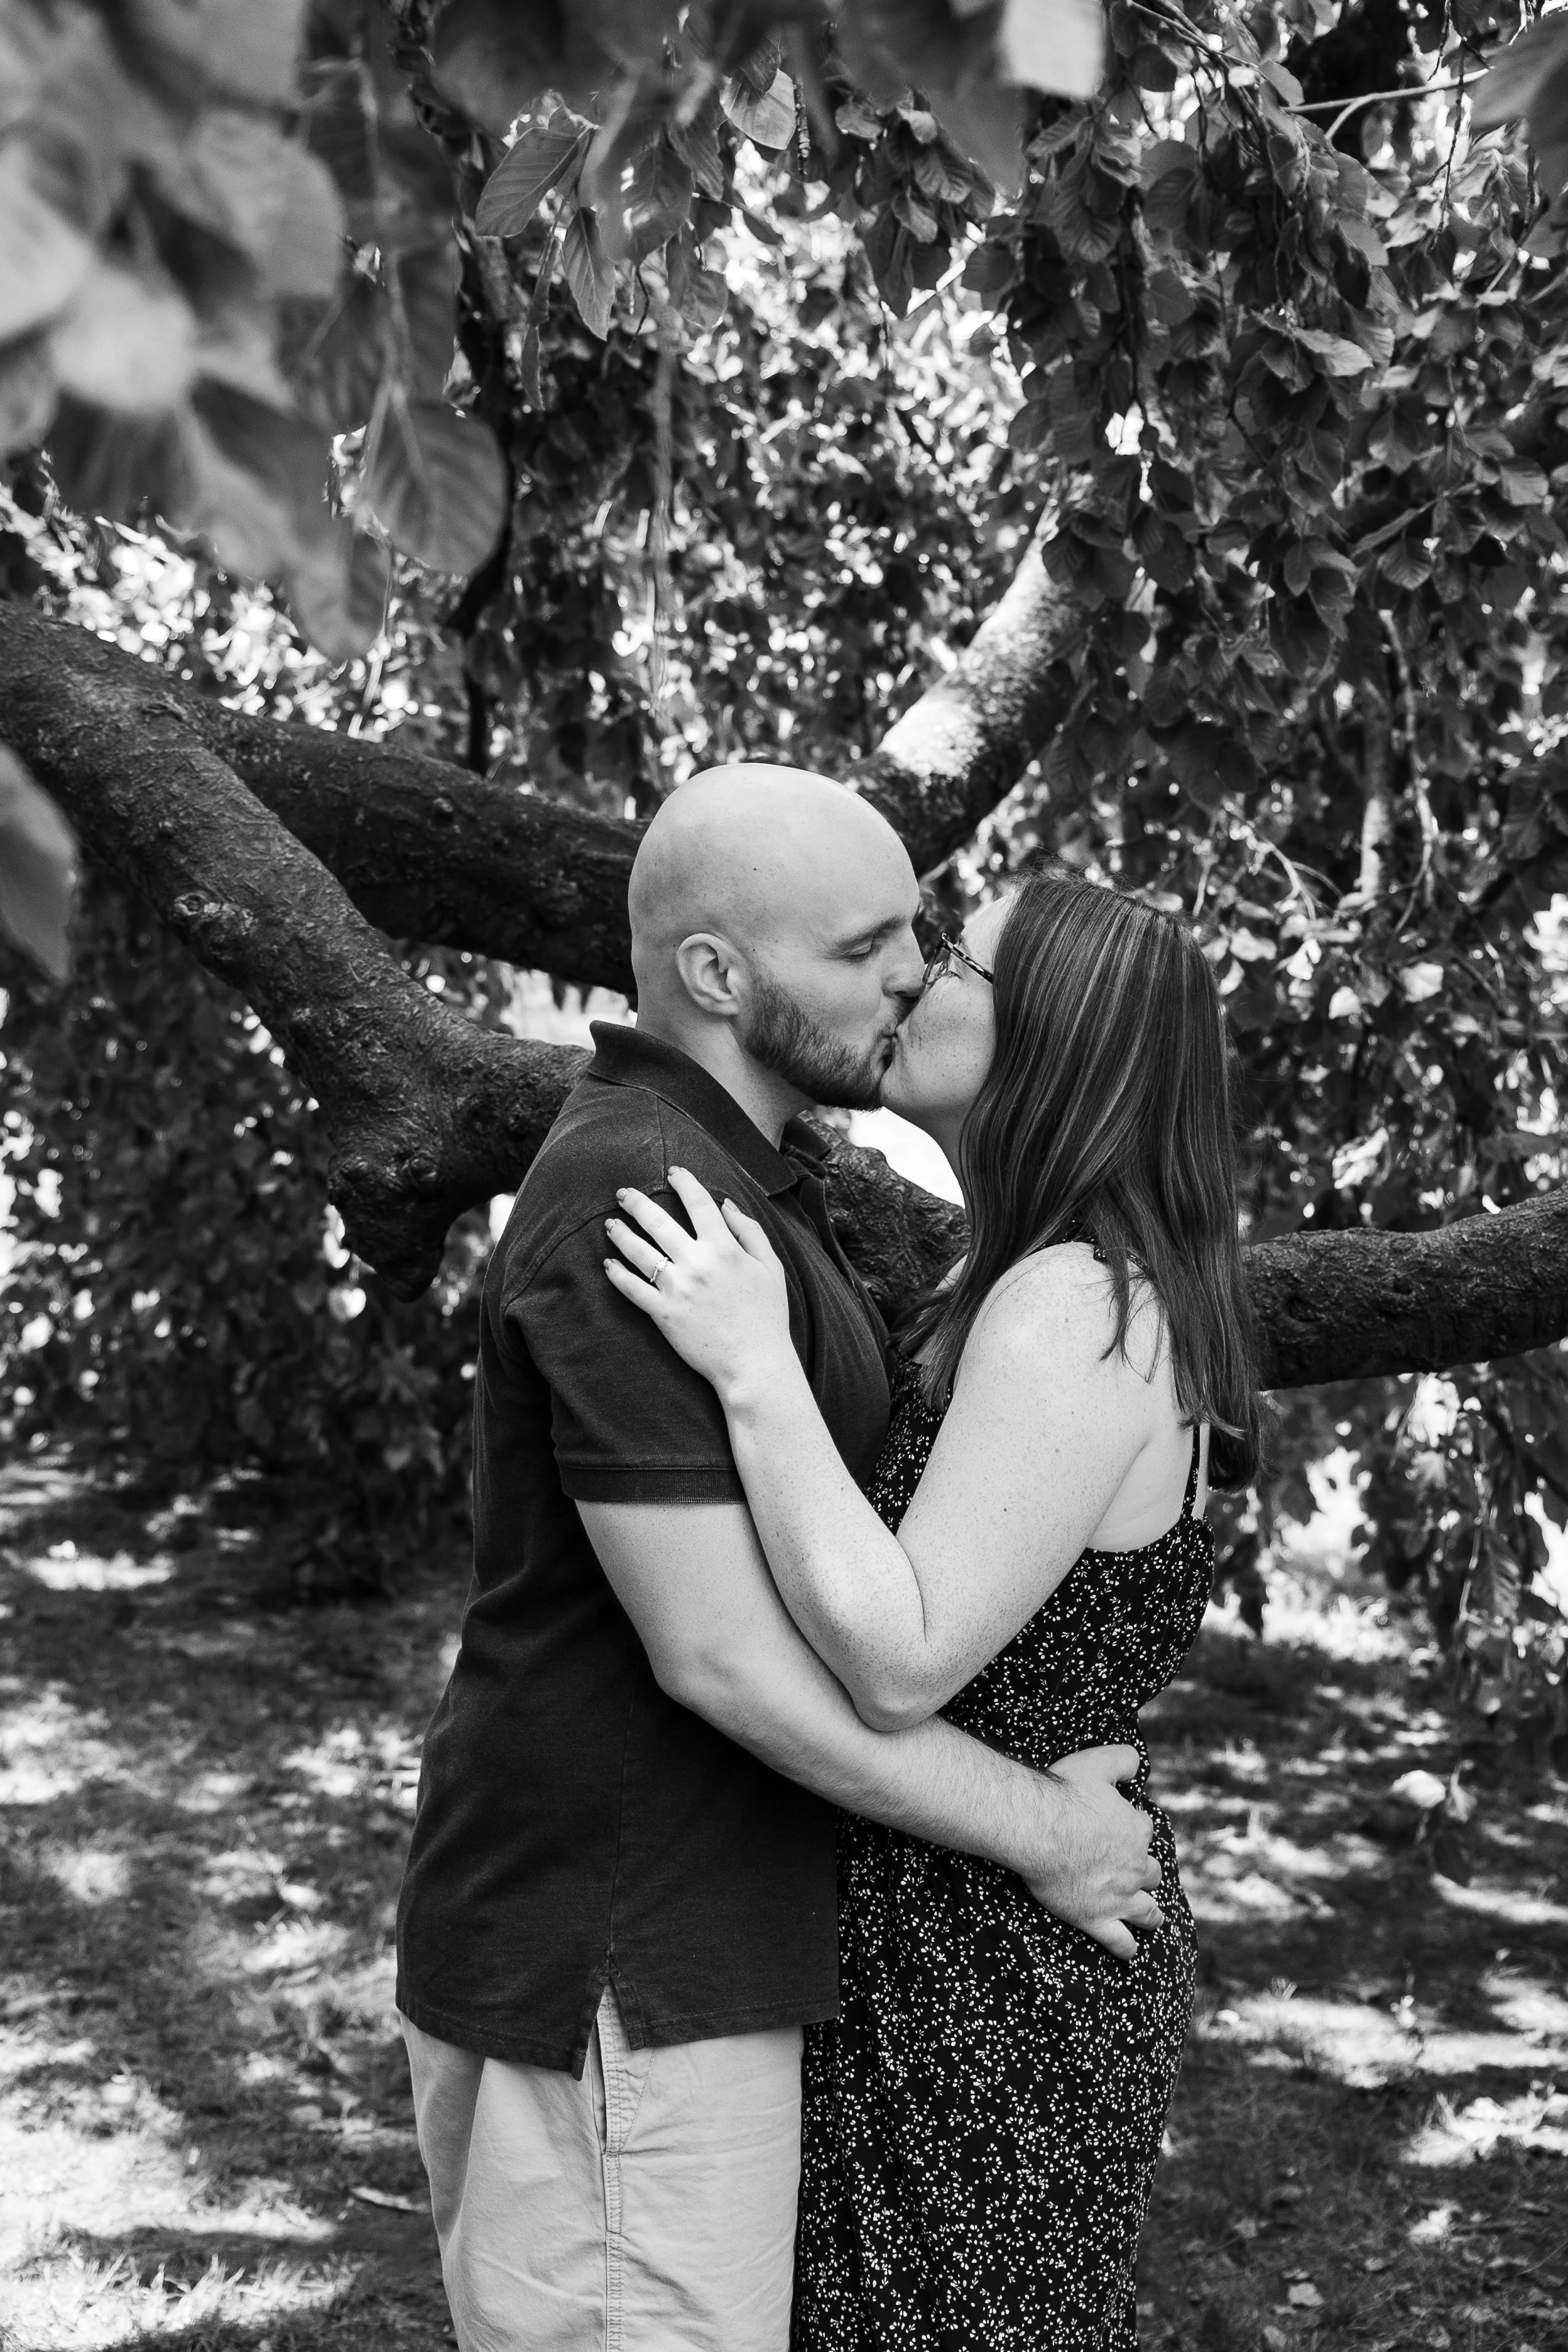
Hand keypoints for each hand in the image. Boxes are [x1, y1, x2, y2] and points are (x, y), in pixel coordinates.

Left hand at [604, 1166, 792, 1398]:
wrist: (755, 1364)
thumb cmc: (767, 1316)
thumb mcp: (771, 1267)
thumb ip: (749, 1231)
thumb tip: (726, 1203)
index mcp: (725, 1249)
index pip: (699, 1203)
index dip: (684, 1182)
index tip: (672, 1171)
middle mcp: (698, 1264)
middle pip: (659, 1222)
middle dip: (637, 1203)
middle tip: (623, 1192)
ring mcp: (678, 1289)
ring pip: (639, 1252)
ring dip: (621, 1234)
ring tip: (610, 1224)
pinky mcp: (663, 1314)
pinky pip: (632, 1289)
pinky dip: (616, 1274)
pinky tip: (607, 1263)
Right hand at [1015, 1745, 1165, 1962]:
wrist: (1037, 1828)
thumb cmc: (1064, 1793)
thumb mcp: (1098, 1762)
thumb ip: (1123, 1758)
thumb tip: (1137, 1762)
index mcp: (1136, 1830)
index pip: (1143, 1830)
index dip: (1132, 1828)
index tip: (1119, 1827)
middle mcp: (1135, 1866)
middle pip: (1151, 1873)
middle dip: (1147, 1873)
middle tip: (1138, 1873)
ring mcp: (1118, 1896)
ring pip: (1146, 1910)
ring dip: (1151, 1914)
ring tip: (1154, 1918)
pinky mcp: (1097, 1918)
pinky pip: (1119, 1941)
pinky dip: (1127, 1948)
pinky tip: (1131, 1952)